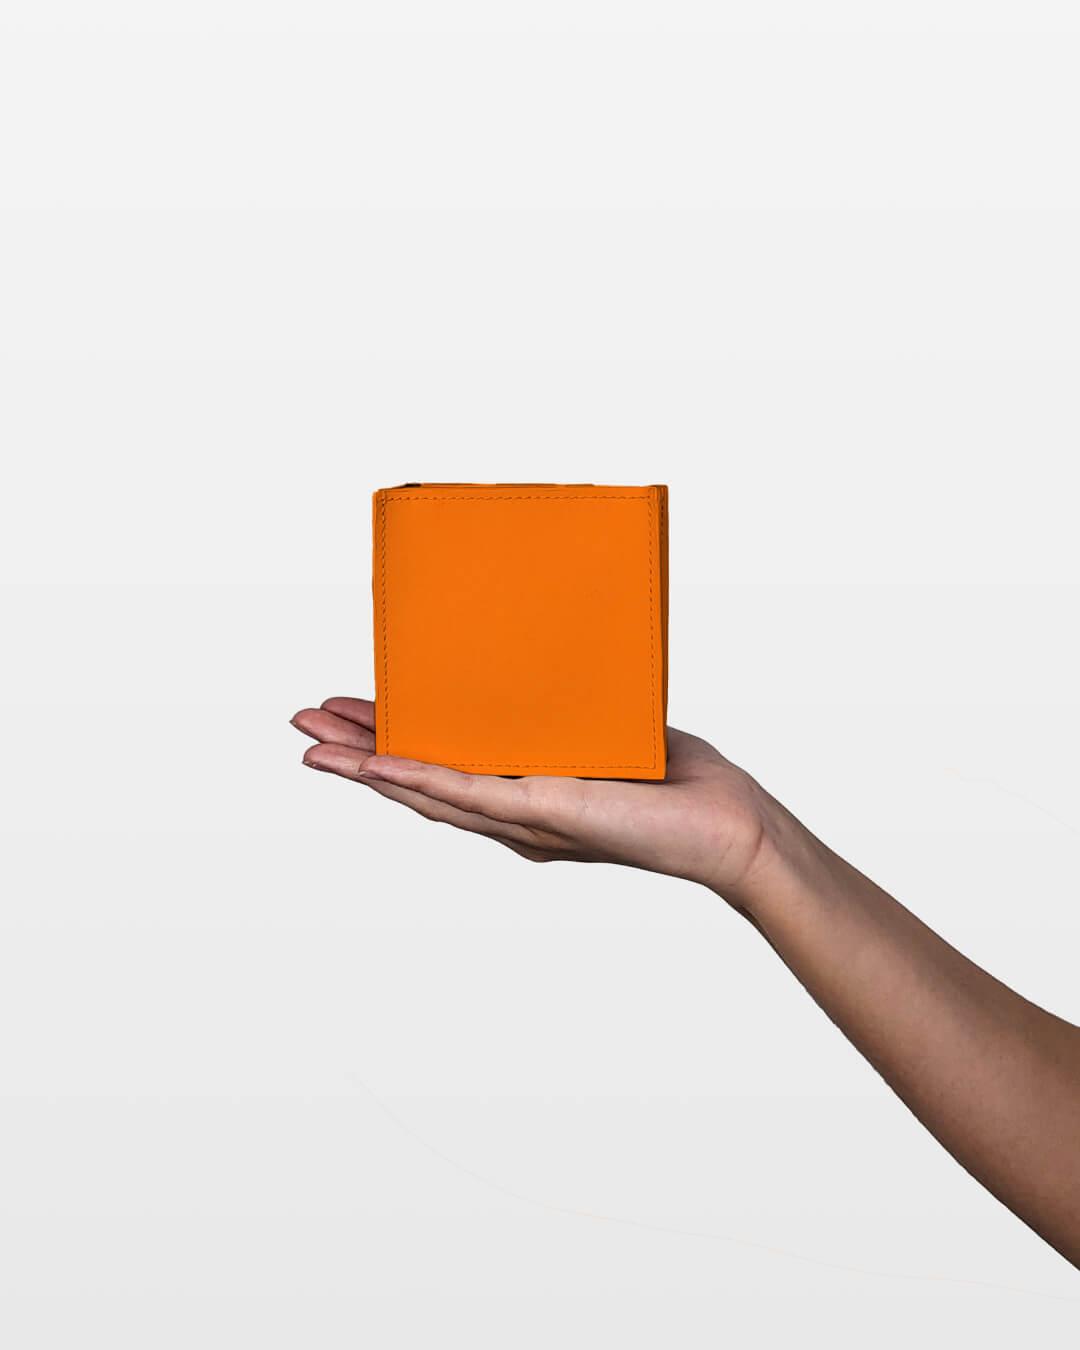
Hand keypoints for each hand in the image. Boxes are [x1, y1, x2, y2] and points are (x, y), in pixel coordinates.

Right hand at [290, 697, 775, 897]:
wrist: (727, 822)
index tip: (349, 714)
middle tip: (302, 724)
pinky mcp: (545, 813)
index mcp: (521, 791)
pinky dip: (413, 780)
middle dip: (355, 754)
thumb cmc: (676, 778)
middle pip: (417, 781)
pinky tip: (370, 767)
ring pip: (426, 792)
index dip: (389, 741)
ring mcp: (523, 816)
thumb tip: (533, 657)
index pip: (441, 764)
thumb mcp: (603, 726)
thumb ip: (561, 706)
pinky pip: (466, 794)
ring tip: (311, 747)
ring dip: (364, 769)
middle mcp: (512, 811)